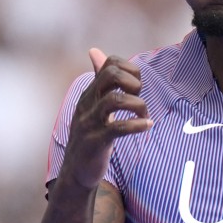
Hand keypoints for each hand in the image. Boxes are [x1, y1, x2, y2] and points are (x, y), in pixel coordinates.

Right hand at [63, 48, 151, 189]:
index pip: (110, 64)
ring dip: (138, 105)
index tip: (137, 88)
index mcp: (90, 93)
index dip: (130, 70)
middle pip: (111, 75)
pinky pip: (117, 128)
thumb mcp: (92, 104)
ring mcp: (90, 122)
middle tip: (139, 99)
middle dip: (133, 83)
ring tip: (144, 116)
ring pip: (115, 100)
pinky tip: (146, 126)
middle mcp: (88, 103)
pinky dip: (137, 125)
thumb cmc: (89, 135)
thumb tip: (95, 51)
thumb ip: (98, 80)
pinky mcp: (96, 141)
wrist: (76, 171)